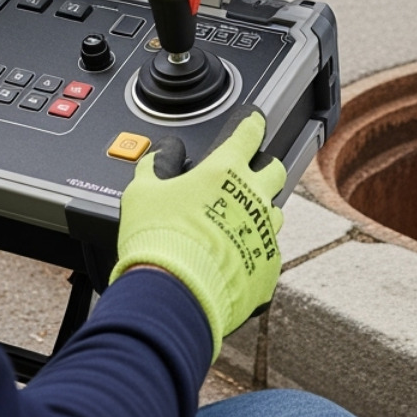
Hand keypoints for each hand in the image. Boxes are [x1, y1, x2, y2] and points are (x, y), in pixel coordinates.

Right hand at [111, 112, 285, 359]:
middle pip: (274, 170)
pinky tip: (230, 259)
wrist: (172, 294)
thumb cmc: (157, 241)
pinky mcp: (268, 266)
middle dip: (262, 170)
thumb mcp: (142, 192)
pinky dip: (251, 251)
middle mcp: (253, 197)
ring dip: (257, 213)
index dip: (251, 123)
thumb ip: (154, 166)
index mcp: (225, 171)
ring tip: (230, 226)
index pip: (248, 133)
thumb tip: (161, 155)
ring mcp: (264, 232)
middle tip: (241, 180)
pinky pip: (267, 251)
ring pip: (274, 213)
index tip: (253, 122)